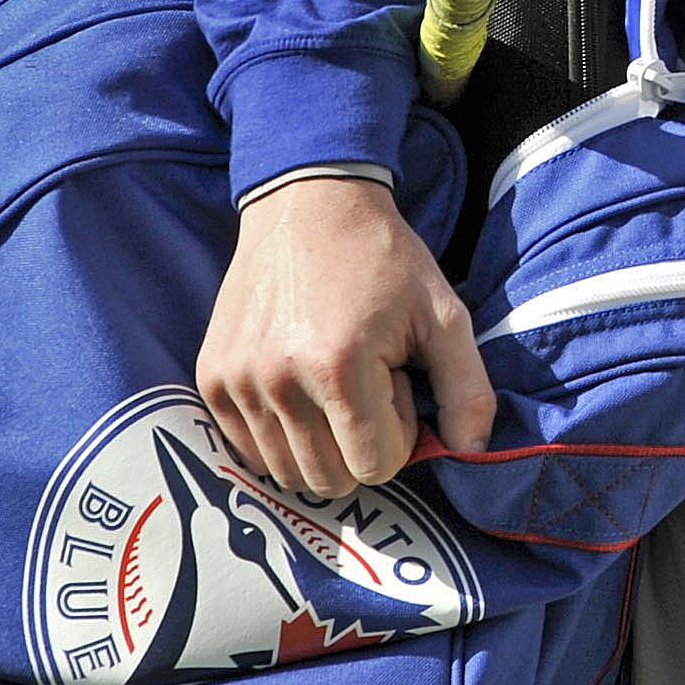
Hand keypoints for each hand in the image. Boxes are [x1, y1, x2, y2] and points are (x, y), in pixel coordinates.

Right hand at [197, 175, 494, 495]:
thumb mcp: (444, 313)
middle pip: (328, 480)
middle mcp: (278, 382)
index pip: (376, 466)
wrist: (308, 204)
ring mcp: (236, 382)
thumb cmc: (383, 259)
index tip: (396, 381)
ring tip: (332, 382)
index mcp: (339, 368)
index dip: (399, 432)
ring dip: (320, 442)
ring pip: (286, 473)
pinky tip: (299, 384)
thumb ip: (468, 389)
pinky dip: (280, 436)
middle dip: (360, 444)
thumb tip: (472, 451)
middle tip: (366, 383)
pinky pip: (249, 450)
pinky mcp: (212, 379)